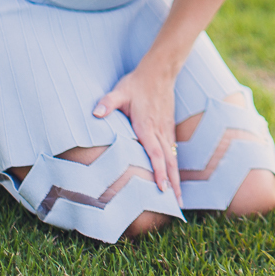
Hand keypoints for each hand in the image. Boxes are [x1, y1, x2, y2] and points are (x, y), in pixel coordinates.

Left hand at [93, 67, 180, 203]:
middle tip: (176, 205)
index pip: (155, 153)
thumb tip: (96, 113)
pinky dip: (175, 166)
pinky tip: (174, 176)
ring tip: (178, 197)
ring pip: (173, 158)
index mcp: (147, 126)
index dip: (159, 172)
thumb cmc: (138, 83)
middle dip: (173, 184)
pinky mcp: (168, 127)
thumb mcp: (120, 91)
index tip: (162, 189)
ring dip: (176, 178)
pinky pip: (173, 150)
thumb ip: (108, 102)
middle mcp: (159, 131)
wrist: (160, 71)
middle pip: (169, 162)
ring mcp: (166, 130)